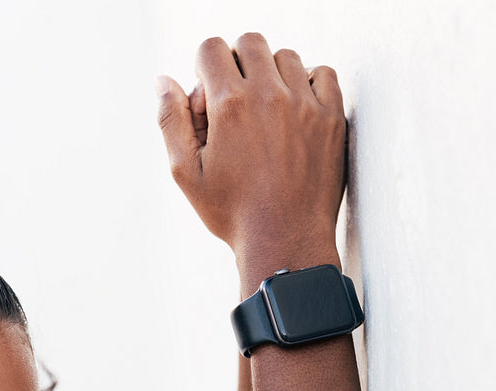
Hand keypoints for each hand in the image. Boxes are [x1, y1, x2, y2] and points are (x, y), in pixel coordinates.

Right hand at [156, 33, 346, 265]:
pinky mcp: (332, 118)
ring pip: (286, 56)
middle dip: (236, 62)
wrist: (285, 242)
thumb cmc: (231, 213)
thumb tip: (164, 81)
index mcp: (228, 105)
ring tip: (265, 111)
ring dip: (271, 74)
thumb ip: (171, 121)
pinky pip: (323, 73)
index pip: (211, 48)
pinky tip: (295, 109)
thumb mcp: (185, 173)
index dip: (203, 66)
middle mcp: (269, 96)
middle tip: (234, 99)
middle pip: (250, 42)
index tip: (208, 94)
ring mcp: (305, 104)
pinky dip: (308, 82)